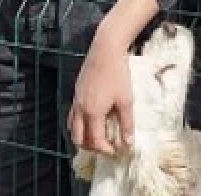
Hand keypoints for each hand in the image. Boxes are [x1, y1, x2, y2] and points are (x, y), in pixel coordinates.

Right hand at [69, 29, 134, 155]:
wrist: (105, 50)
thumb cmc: (118, 74)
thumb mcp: (126, 100)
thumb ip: (127, 123)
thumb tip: (128, 142)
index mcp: (92, 112)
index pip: (94, 140)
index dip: (105, 149)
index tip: (116, 150)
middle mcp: (80, 109)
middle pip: (78, 138)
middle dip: (90, 147)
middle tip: (105, 146)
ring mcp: (76, 100)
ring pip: (72, 127)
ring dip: (82, 136)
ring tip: (98, 136)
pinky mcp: (76, 91)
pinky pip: (72, 115)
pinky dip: (79, 123)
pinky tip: (92, 119)